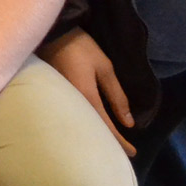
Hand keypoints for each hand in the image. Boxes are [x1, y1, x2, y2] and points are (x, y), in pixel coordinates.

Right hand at [40, 29, 135, 155]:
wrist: (52, 33)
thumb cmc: (80, 48)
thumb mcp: (105, 68)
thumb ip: (117, 96)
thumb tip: (128, 123)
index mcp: (87, 98)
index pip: (106, 127)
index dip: (121, 142)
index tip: (133, 153)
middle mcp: (73, 104)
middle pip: (92, 131)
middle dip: (109, 143)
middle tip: (123, 152)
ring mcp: (61, 101)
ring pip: (82, 124)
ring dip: (96, 134)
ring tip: (109, 142)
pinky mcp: (56, 96)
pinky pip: (74, 116)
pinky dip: (86, 123)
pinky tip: (91, 124)